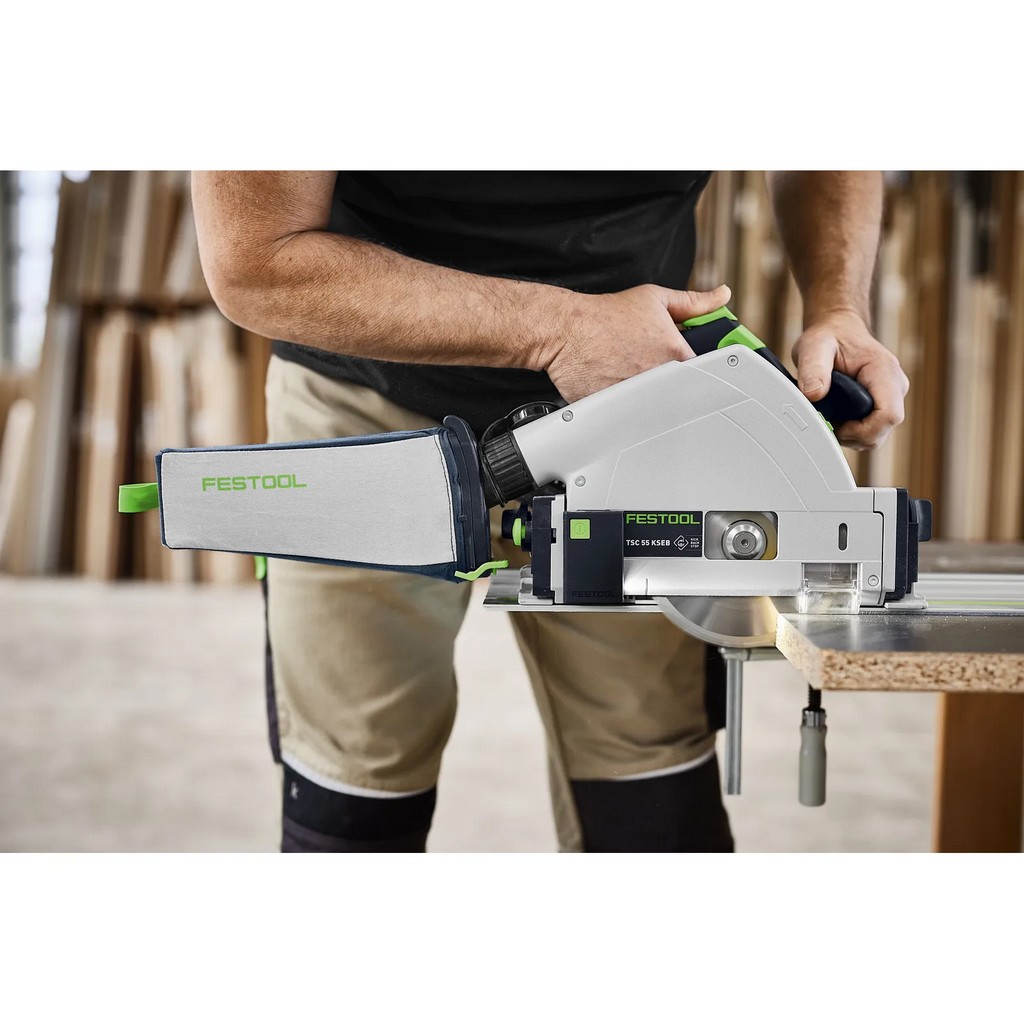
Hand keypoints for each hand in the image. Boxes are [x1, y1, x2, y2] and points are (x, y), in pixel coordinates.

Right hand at [545, 283, 731, 402]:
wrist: (566, 330)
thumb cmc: (605, 315)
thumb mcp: (655, 299)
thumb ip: (693, 302)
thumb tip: (720, 296)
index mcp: (675, 353)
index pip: (702, 372)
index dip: (697, 370)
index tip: (690, 368)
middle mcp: (658, 378)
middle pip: (677, 392)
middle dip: (668, 382)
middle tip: (647, 366)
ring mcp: (636, 397)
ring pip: (653, 407)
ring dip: (646, 396)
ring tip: (627, 373)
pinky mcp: (615, 411)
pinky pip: (626, 416)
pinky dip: (623, 406)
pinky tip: (613, 386)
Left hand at [792, 309, 908, 449]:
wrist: (838, 330)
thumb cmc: (829, 337)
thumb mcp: (814, 347)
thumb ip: (813, 370)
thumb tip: (813, 395)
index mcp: (884, 372)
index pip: (889, 415)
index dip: (862, 430)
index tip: (836, 424)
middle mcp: (894, 387)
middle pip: (881, 431)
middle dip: (852, 435)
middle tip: (827, 419)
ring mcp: (890, 398)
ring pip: (876, 436)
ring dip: (850, 435)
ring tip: (830, 415)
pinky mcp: (881, 406)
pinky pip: (870, 432)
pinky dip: (851, 432)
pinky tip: (837, 417)